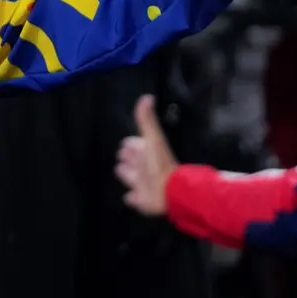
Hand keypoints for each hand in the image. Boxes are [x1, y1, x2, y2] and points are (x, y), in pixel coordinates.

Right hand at [115, 95, 178, 216]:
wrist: (169, 190)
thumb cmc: (159, 163)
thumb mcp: (152, 138)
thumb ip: (147, 120)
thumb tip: (147, 97)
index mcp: (143, 152)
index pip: (131, 146)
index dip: (129, 145)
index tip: (129, 144)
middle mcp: (142, 167)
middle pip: (128, 161)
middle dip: (126, 159)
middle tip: (127, 158)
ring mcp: (141, 184)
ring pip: (129, 177)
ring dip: (127, 175)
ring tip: (127, 174)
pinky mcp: (140, 200)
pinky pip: (132, 198)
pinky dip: (132, 197)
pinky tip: (132, 196)